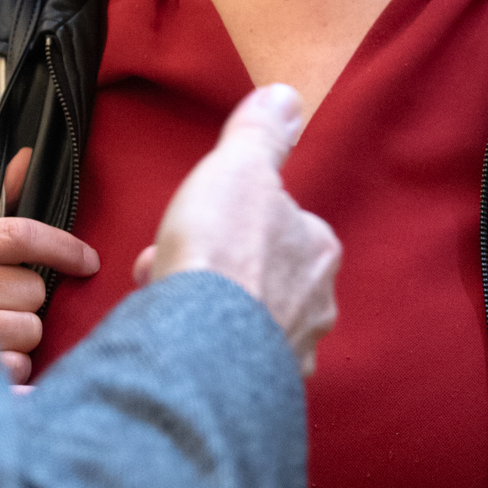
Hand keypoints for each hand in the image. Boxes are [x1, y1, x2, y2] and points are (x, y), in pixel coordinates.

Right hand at [0, 148, 98, 382]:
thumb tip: (27, 159)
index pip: (20, 236)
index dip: (62, 248)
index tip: (89, 261)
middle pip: (33, 289)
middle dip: (25, 299)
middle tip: (0, 304)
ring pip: (30, 331)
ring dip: (18, 336)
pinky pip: (16, 367)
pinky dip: (8, 367)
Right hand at [132, 85, 341, 375]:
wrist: (200, 341)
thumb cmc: (223, 250)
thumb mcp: (239, 166)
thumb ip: (262, 132)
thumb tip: (286, 98)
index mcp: (318, 249)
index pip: (282, 222)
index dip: (236, 218)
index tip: (202, 220)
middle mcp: (317, 303)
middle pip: (264, 273)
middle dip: (221, 266)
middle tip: (178, 262)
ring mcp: (291, 350)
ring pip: (249, 318)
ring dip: (213, 306)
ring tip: (169, 300)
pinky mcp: (262, 390)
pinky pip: (234, 359)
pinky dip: (208, 347)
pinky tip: (180, 338)